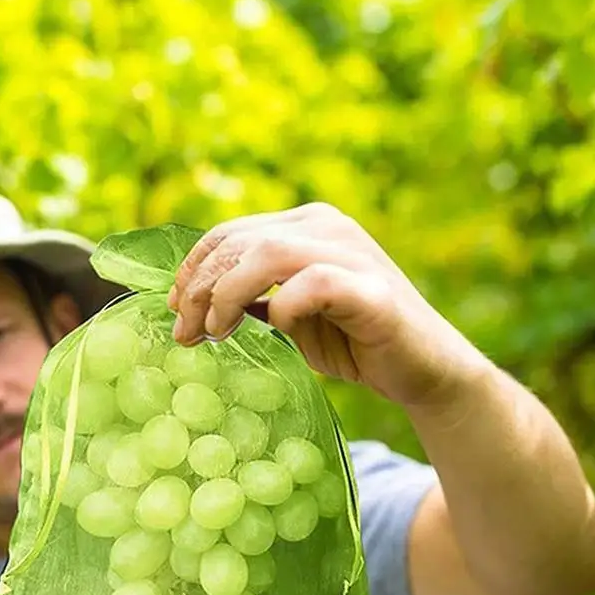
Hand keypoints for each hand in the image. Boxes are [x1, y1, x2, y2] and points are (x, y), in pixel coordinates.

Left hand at [167, 203, 491, 409]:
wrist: (422, 370)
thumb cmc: (351, 340)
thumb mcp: (287, 314)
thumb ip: (250, 297)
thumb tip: (189, 302)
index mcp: (305, 224)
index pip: (229, 232)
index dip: (192, 269)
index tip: (172, 308)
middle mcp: (327, 227)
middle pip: (239, 242)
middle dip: (198, 289)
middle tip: (184, 333)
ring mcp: (352, 253)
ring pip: (267, 254)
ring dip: (227, 295)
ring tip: (216, 332)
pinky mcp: (372, 289)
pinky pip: (312, 285)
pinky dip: (285, 308)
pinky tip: (280, 330)